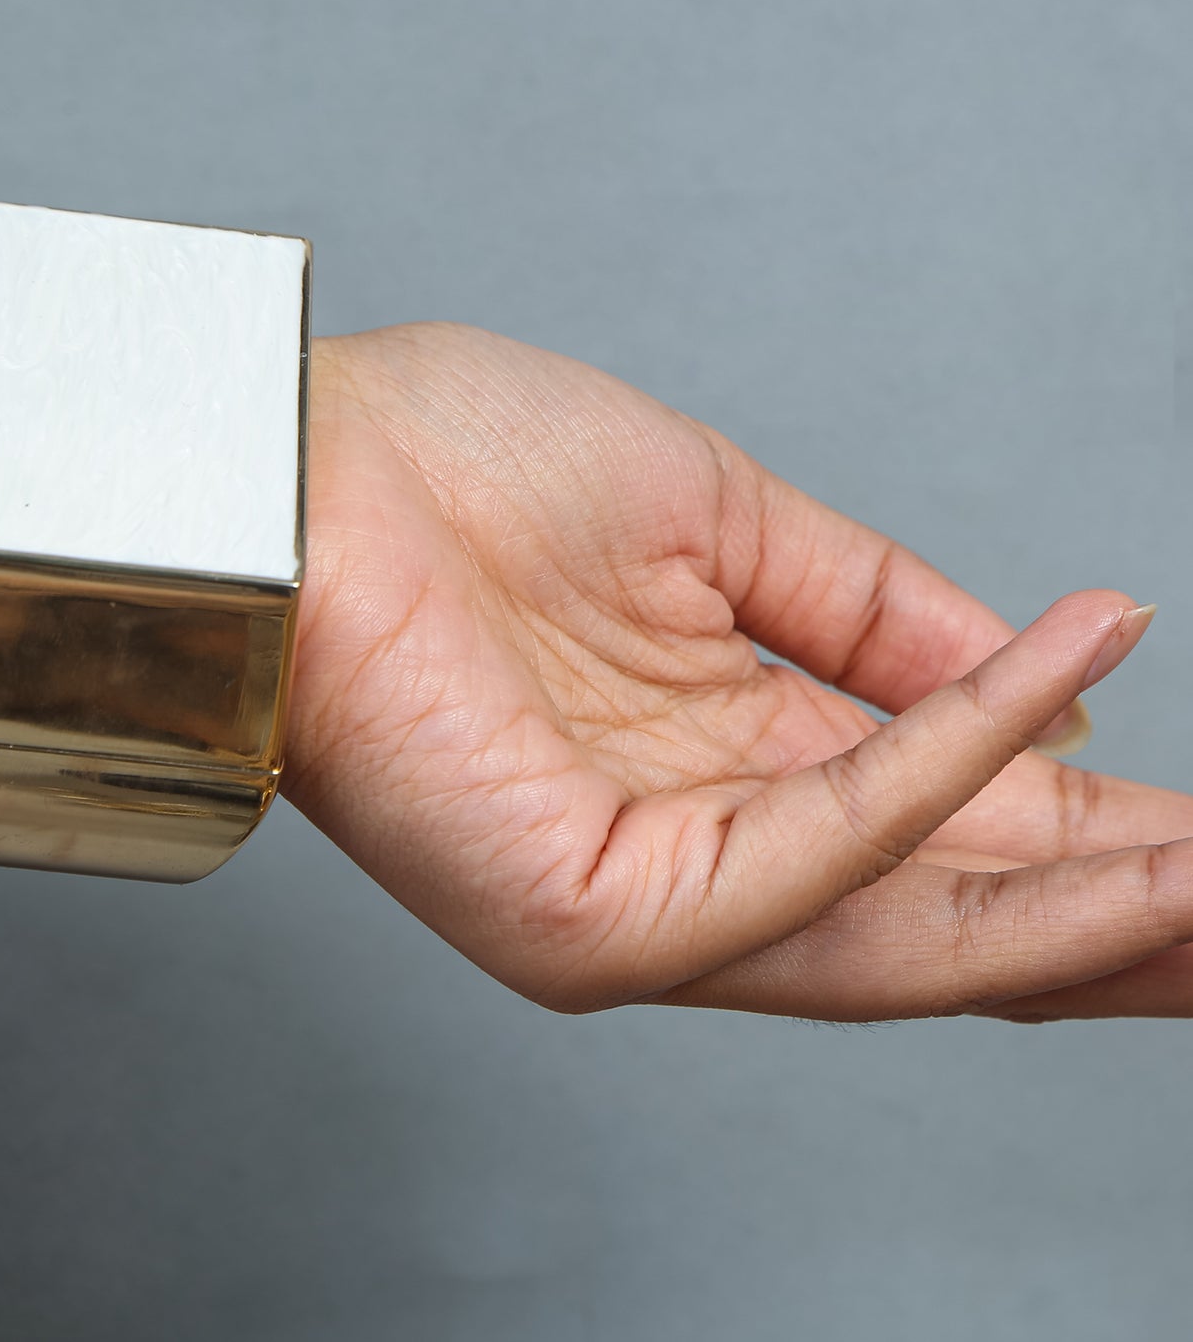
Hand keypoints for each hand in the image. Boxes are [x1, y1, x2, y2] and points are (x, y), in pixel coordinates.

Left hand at [287, 323, 1191, 1019]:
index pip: (940, 826)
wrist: (296, 472)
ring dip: (1087, 895)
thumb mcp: (720, 521)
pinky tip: (1063, 726)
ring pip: (910, 935)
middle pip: (947, 916)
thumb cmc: (463, 476)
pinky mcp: (595, 917)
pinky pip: (813, 854)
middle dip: (1120, 904)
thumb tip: (1045, 673)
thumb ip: (876, 612)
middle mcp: (693, 847)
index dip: (1085, 827)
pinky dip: (950, 782)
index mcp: (720, 756)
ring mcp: (643, 900)